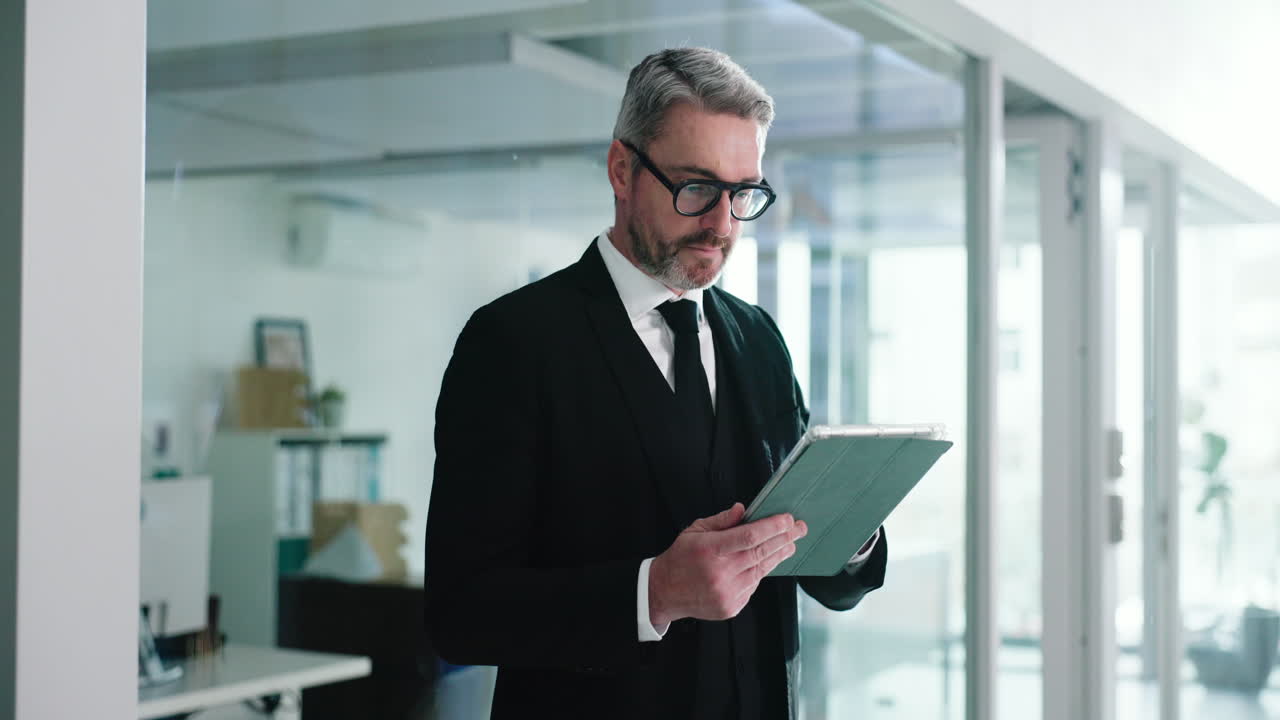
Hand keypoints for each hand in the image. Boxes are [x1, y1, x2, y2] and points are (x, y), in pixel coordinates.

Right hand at [648, 503, 806, 627]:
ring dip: (778, 556)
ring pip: (762, 570)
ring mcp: (727, 592)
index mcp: (710, 549)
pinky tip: (765, 562)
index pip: (750, 536)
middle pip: (762, 553)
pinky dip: (760, 573)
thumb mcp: (694, 531)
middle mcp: (720, 573)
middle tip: (799, 529)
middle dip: (784, 539)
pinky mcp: (731, 606)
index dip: (773, 527)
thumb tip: (743, 510)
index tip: (787, 519)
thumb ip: (721, 521)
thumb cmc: (680, 558)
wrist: (664, 592)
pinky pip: (753, 586)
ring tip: (790, 545)